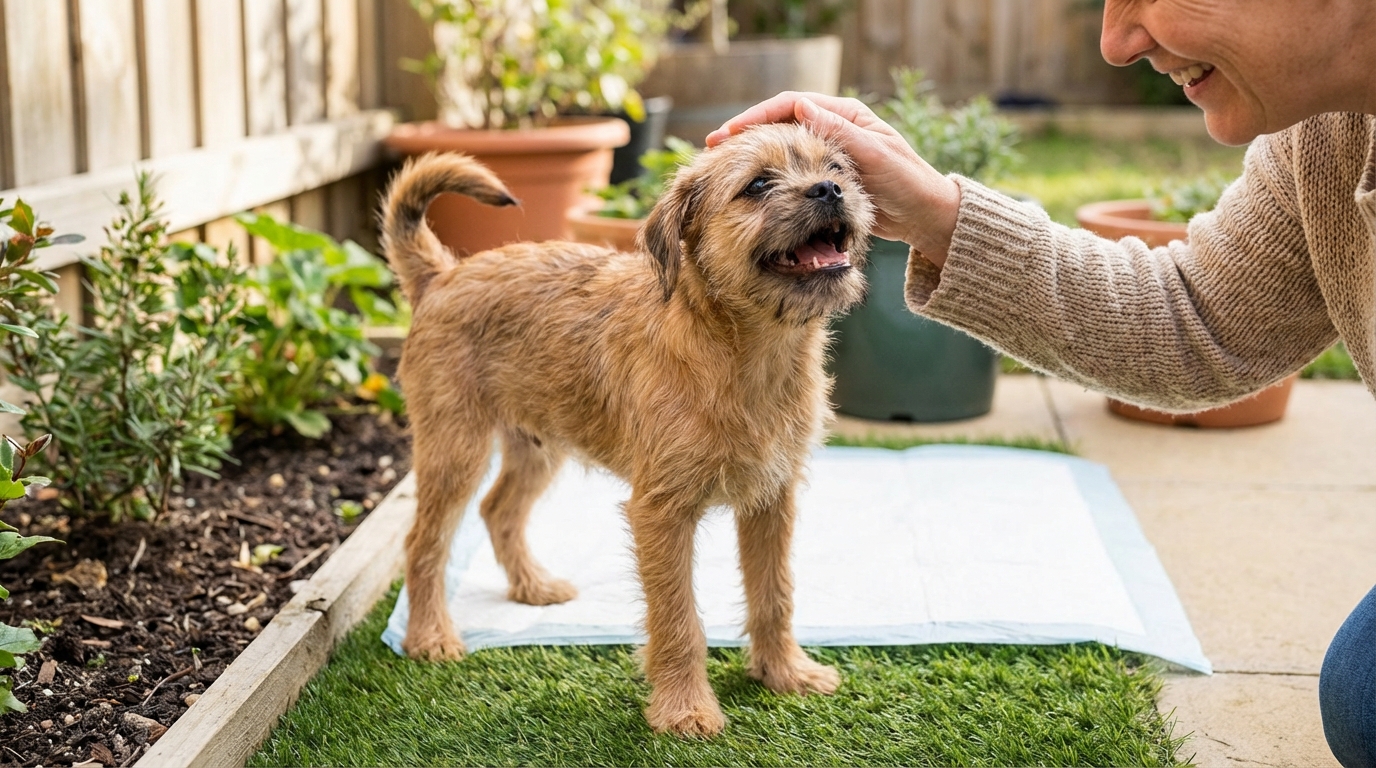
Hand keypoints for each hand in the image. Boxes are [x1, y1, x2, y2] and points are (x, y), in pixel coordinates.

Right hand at [706, 92, 960, 266]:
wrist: (926, 217)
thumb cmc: (907, 184)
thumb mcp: (874, 156)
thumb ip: (839, 133)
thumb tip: (801, 106)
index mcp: (847, 115)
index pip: (792, 104)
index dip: (757, 115)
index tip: (729, 132)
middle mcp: (836, 129)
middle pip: (781, 122)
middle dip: (747, 133)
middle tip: (715, 147)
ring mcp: (830, 153)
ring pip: (783, 147)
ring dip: (755, 154)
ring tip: (724, 165)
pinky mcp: (829, 177)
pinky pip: (792, 169)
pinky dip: (770, 174)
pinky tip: (750, 186)